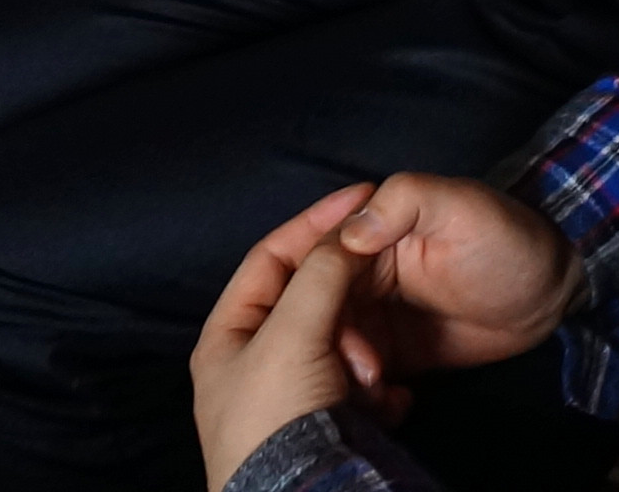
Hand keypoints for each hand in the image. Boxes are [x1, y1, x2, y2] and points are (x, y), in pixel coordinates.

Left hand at [192, 187, 369, 484]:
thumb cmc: (277, 415)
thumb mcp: (292, 335)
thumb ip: (321, 274)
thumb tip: (352, 229)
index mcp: (227, 336)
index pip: (271, 256)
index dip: (316, 223)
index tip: (365, 195)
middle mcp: (254, 362)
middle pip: (311, 299)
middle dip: (349, 304)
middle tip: (374, 312)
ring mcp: (292, 394)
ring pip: (343, 341)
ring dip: (367, 354)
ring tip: (372, 381)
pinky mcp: (328, 422)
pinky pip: (363, 385)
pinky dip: (382, 389)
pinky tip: (391, 401)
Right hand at [318, 173, 578, 380]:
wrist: (547, 298)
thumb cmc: (508, 241)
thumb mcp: (462, 206)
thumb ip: (405, 201)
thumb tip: (348, 232)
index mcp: (369, 232)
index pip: (313, 257)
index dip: (310, 289)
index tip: (330, 321)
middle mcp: (360, 274)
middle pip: (311, 308)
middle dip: (323, 339)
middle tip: (364, 362)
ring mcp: (371, 315)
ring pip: (325, 343)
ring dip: (338, 366)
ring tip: (373, 381)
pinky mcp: (386, 352)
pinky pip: (351, 369)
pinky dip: (353, 385)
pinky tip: (377, 397)